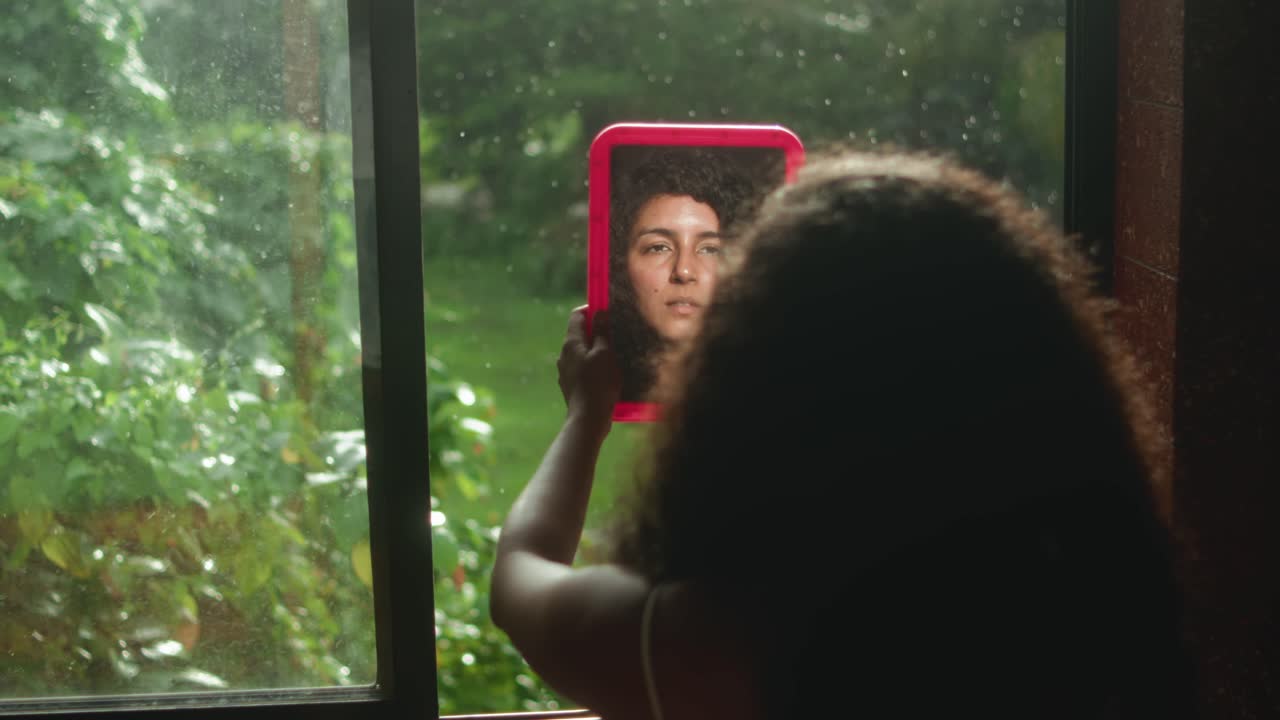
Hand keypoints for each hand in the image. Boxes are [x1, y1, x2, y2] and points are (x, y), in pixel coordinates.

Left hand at [557, 306, 618, 429]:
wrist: (587, 419)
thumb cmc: (598, 384)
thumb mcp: (604, 354)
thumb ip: (601, 332)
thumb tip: (599, 312)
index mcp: (571, 343)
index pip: (577, 315)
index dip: (591, 310)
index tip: (608, 313)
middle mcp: (564, 355)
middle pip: (579, 334)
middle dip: (596, 331)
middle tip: (615, 335)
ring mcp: (566, 371)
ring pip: (582, 352)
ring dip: (596, 350)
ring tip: (614, 356)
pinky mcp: (571, 385)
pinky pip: (583, 368)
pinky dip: (594, 366)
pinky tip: (607, 375)